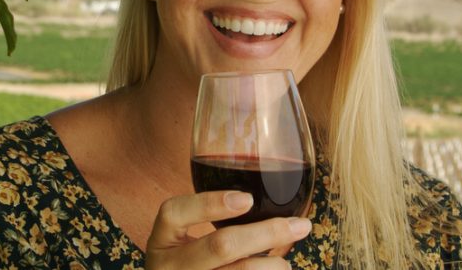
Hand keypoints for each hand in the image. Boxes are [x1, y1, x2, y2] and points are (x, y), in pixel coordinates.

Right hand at [146, 191, 310, 268]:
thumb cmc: (185, 263)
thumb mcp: (179, 241)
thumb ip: (204, 218)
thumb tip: (259, 198)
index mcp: (161, 241)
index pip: (175, 212)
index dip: (210, 204)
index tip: (247, 198)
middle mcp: (170, 267)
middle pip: (220, 246)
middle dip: (267, 233)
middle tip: (300, 226)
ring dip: (274, 265)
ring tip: (285, 262)